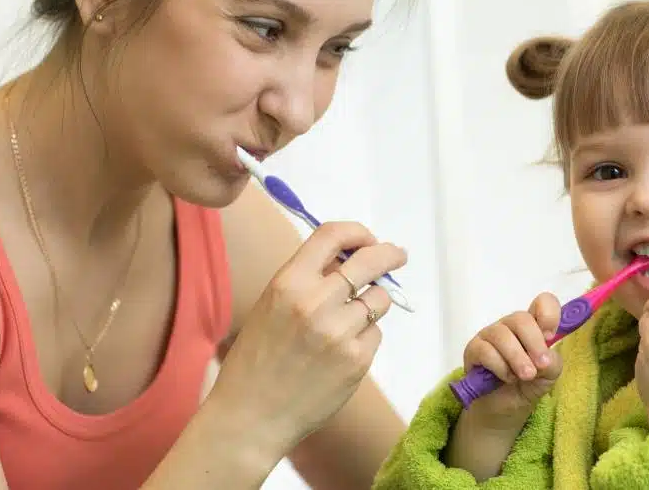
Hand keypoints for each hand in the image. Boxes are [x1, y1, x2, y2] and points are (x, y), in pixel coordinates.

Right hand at [209, 221, 406, 457]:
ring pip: (379, 299)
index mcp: (288, 283)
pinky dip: (365, 336)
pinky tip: (342, 352)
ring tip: (349, 321)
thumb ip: (308, 280)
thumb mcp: (271, 306)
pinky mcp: (358, 359)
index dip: (356, 231)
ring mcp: (340, 332)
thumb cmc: (256, 360)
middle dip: (389, 254)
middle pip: (371, 260)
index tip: (368, 238)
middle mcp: (316, 302)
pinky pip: (375, 333)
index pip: (332, 235)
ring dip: (372, 303)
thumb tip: (349, 259)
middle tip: (397, 256)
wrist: (251, 417)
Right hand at [459, 293, 563, 429]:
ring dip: (517, 358)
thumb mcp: (549, 376)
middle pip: (521, 318)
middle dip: (534, 343)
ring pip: (502, 335)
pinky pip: (485, 351)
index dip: (548, 314)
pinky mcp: (473, 350)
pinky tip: (506, 378)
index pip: (542, 302)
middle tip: (540, 365)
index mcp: (533, 327)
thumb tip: (544, 356)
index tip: (550, 337)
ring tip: (526, 376)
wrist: (505, 411)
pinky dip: (500, 367)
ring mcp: (490, 335)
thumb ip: (553, 362)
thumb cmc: (527, 387)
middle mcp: (511, 326)